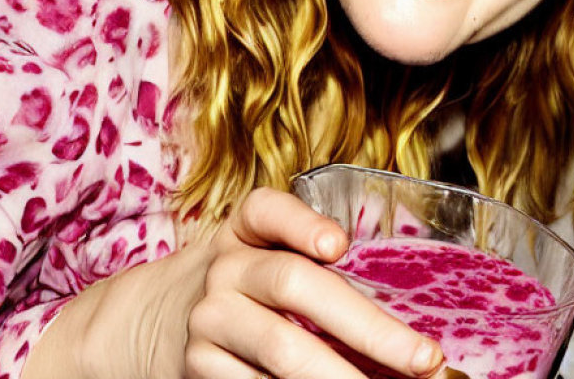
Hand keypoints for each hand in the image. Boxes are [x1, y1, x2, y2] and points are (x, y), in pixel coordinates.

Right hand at [23, 187, 445, 378]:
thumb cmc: (242, 277)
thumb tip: (406, 318)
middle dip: (367, 326)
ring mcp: (209, 321)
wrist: (149, 318)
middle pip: (295, 286)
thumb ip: (318, 261)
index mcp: (245, 228)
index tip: (339, 245)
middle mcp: (225, 268)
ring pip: (281, 349)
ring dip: (342, 375)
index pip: (268, 211)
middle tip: (424, 358)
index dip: (302, 224)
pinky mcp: (199, 369)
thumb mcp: (263, 249)